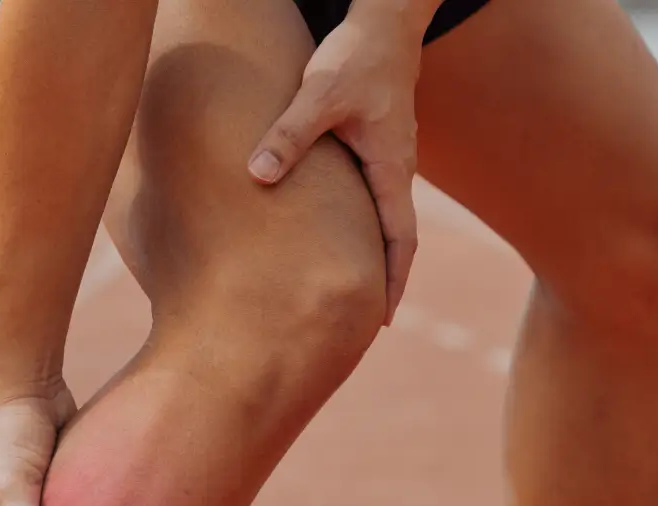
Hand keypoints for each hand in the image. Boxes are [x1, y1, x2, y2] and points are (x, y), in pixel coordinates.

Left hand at [246, 9, 424, 324]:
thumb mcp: (318, 94)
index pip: (401, 240)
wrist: (382, 22)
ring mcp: (386, 158)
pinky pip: (368, 197)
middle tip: (362, 323)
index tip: (382, 319)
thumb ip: (288, 135)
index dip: (393, 281)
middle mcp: (395, 169)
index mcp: (392, 168)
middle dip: (384, 281)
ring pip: (382, 219)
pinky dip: (358, 226)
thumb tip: (257, 176)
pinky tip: (331, 238)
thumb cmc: (355, 57)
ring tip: (347, 291)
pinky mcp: (371, 145)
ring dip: (370, 255)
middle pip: (396, 239)